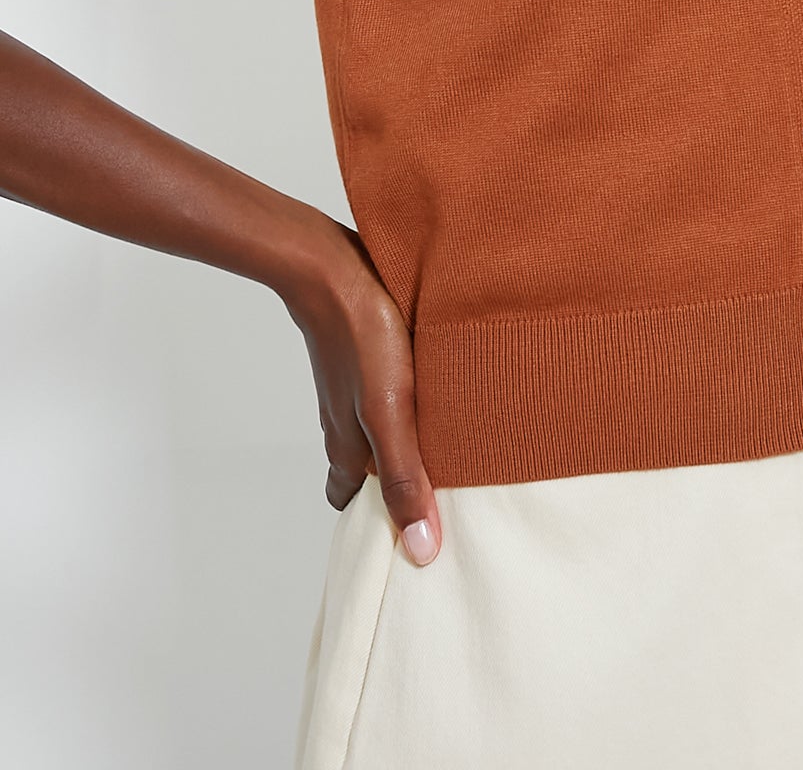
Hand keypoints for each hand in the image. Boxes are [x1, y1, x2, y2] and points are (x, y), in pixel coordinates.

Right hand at [285, 223, 442, 566]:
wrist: (334, 268)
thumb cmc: (364, 339)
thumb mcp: (391, 416)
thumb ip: (404, 479)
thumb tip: (419, 552)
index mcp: (347, 448)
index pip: (354, 503)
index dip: (380, 521)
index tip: (415, 534)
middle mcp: (346, 422)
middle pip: (368, 467)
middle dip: (399, 482)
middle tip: (444, 490)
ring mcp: (353, 387)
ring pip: (378, 428)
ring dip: (408, 440)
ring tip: (451, 443)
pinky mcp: (366, 355)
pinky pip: (386, 392)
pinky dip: (409, 402)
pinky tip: (436, 390)